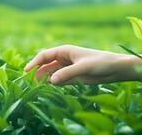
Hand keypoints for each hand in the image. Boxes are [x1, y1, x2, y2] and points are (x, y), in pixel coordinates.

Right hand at [24, 45, 141, 84]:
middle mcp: (64, 59)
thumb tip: (50, 81)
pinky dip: (54, 84)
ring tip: (39, 88)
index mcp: (65, 51)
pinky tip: (50, 89)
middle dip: (38, 73)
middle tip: (32, 84)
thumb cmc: (101, 62)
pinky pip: (59, 80)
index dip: (34, 62)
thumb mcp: (83, 67)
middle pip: (46, 65)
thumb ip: (67, 74)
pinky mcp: (72, 77)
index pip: (44, 55)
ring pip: (51, 74)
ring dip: (45, 80)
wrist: (116, 69)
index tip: (26, 72)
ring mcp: (68, 68)